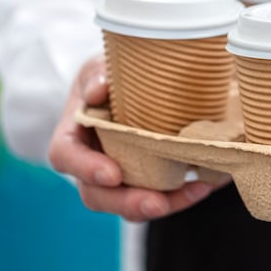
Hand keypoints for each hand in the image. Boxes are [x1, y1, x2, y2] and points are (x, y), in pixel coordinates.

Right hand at [48, 55, 228, 221]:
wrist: (136, 80)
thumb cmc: (111, 74)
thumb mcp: (101, 65)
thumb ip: (97, 75)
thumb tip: (97, 90)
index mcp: (73, 133)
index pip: (65, 155)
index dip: (85, 168)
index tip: (113, 174)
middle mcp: (91, 161)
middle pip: (97, 194)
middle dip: (127, 203)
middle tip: (157, 204)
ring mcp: (118, 175)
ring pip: (130, 203)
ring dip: (162, 205)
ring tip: (194, 193)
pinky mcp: (145, 179)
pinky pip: (159, 196)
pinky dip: (181, 195)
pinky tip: (205, 184)